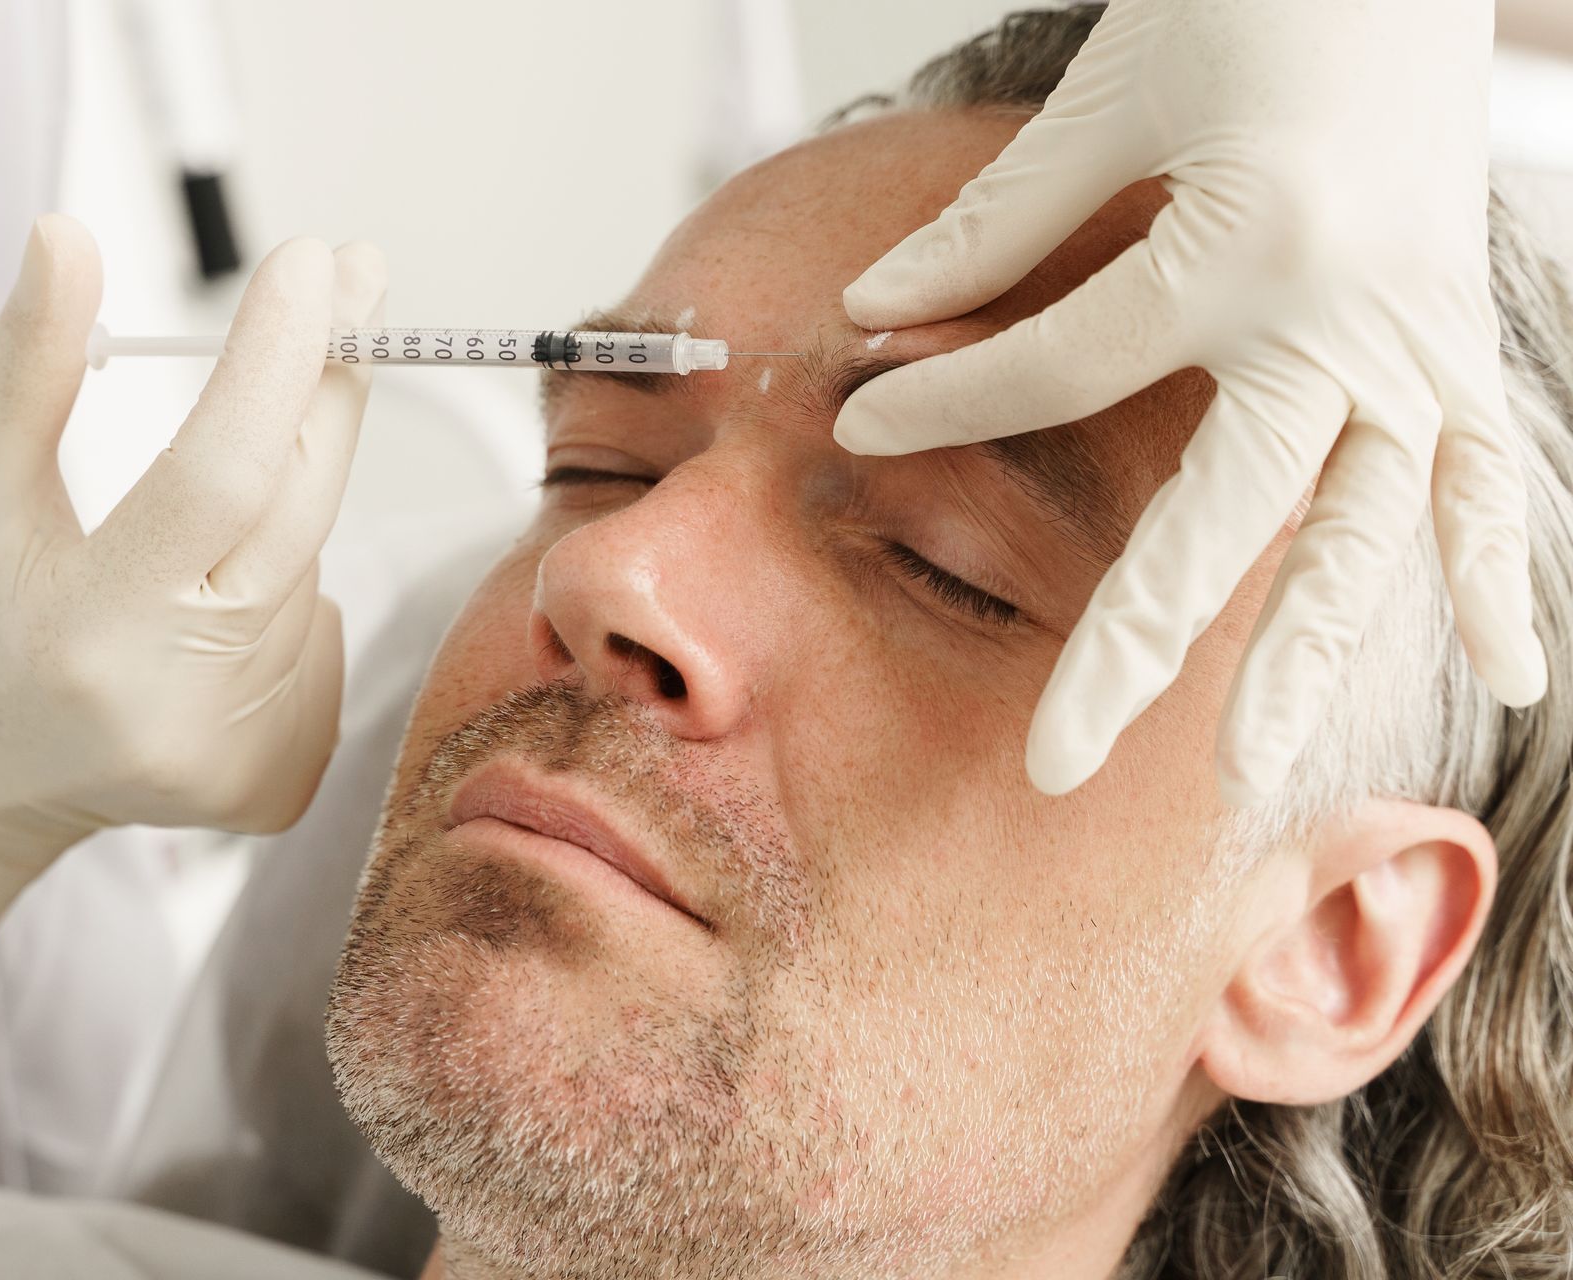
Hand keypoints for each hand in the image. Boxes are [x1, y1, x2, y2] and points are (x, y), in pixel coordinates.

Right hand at [0, 216, 385, 1010]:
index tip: (317, 262)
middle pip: (298, 508)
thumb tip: (69, 235)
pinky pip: (325, 636)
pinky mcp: (277, 783)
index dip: (276, 358)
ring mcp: (236, 754)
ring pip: (309, 567)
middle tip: (347, 292)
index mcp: (88, 628)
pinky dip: (284, 593)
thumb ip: (25, 365)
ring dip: (277, 511)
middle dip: (327, 387)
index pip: (217, 472)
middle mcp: (175, 704)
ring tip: (185, 543)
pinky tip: (210, 616)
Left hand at [834, 0, 1545, 802]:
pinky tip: (1515, 679)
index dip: (946, 400)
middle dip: (1129, 648)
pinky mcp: (1463, 343)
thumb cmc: (1257, 2)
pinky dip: (1503, 573)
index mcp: (1245, 246)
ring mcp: (1418, 343)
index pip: (1064, 365)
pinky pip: (1491, 478)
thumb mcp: (1115, 95)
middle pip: (1221, 515)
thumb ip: (1000, 221)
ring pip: (1364, 534)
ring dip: (1306, 660)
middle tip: (1054, 767)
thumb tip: (873, 311)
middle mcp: (1342, 320)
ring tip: (1249, 778)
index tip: (857, 429)